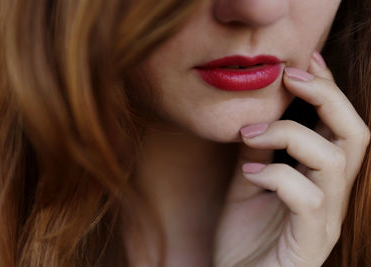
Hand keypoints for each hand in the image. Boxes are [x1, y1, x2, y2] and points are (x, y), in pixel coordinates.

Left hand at [213, 52, 370, 266]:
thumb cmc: (243, 238)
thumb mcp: (247, 184)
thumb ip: (258, 152)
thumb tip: (257, 115)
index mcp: (318, 180)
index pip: (339, 126)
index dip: (328, 89)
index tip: (304, 61)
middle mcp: (331, 197)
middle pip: (356, 134)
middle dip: (326, 96)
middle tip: (290, 75)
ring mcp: (325, 221)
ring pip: (334, 160)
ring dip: (289, 133)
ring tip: (249, 131)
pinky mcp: (311, 243)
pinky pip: (307, 198)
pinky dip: (275, 175)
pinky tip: (248, 171)